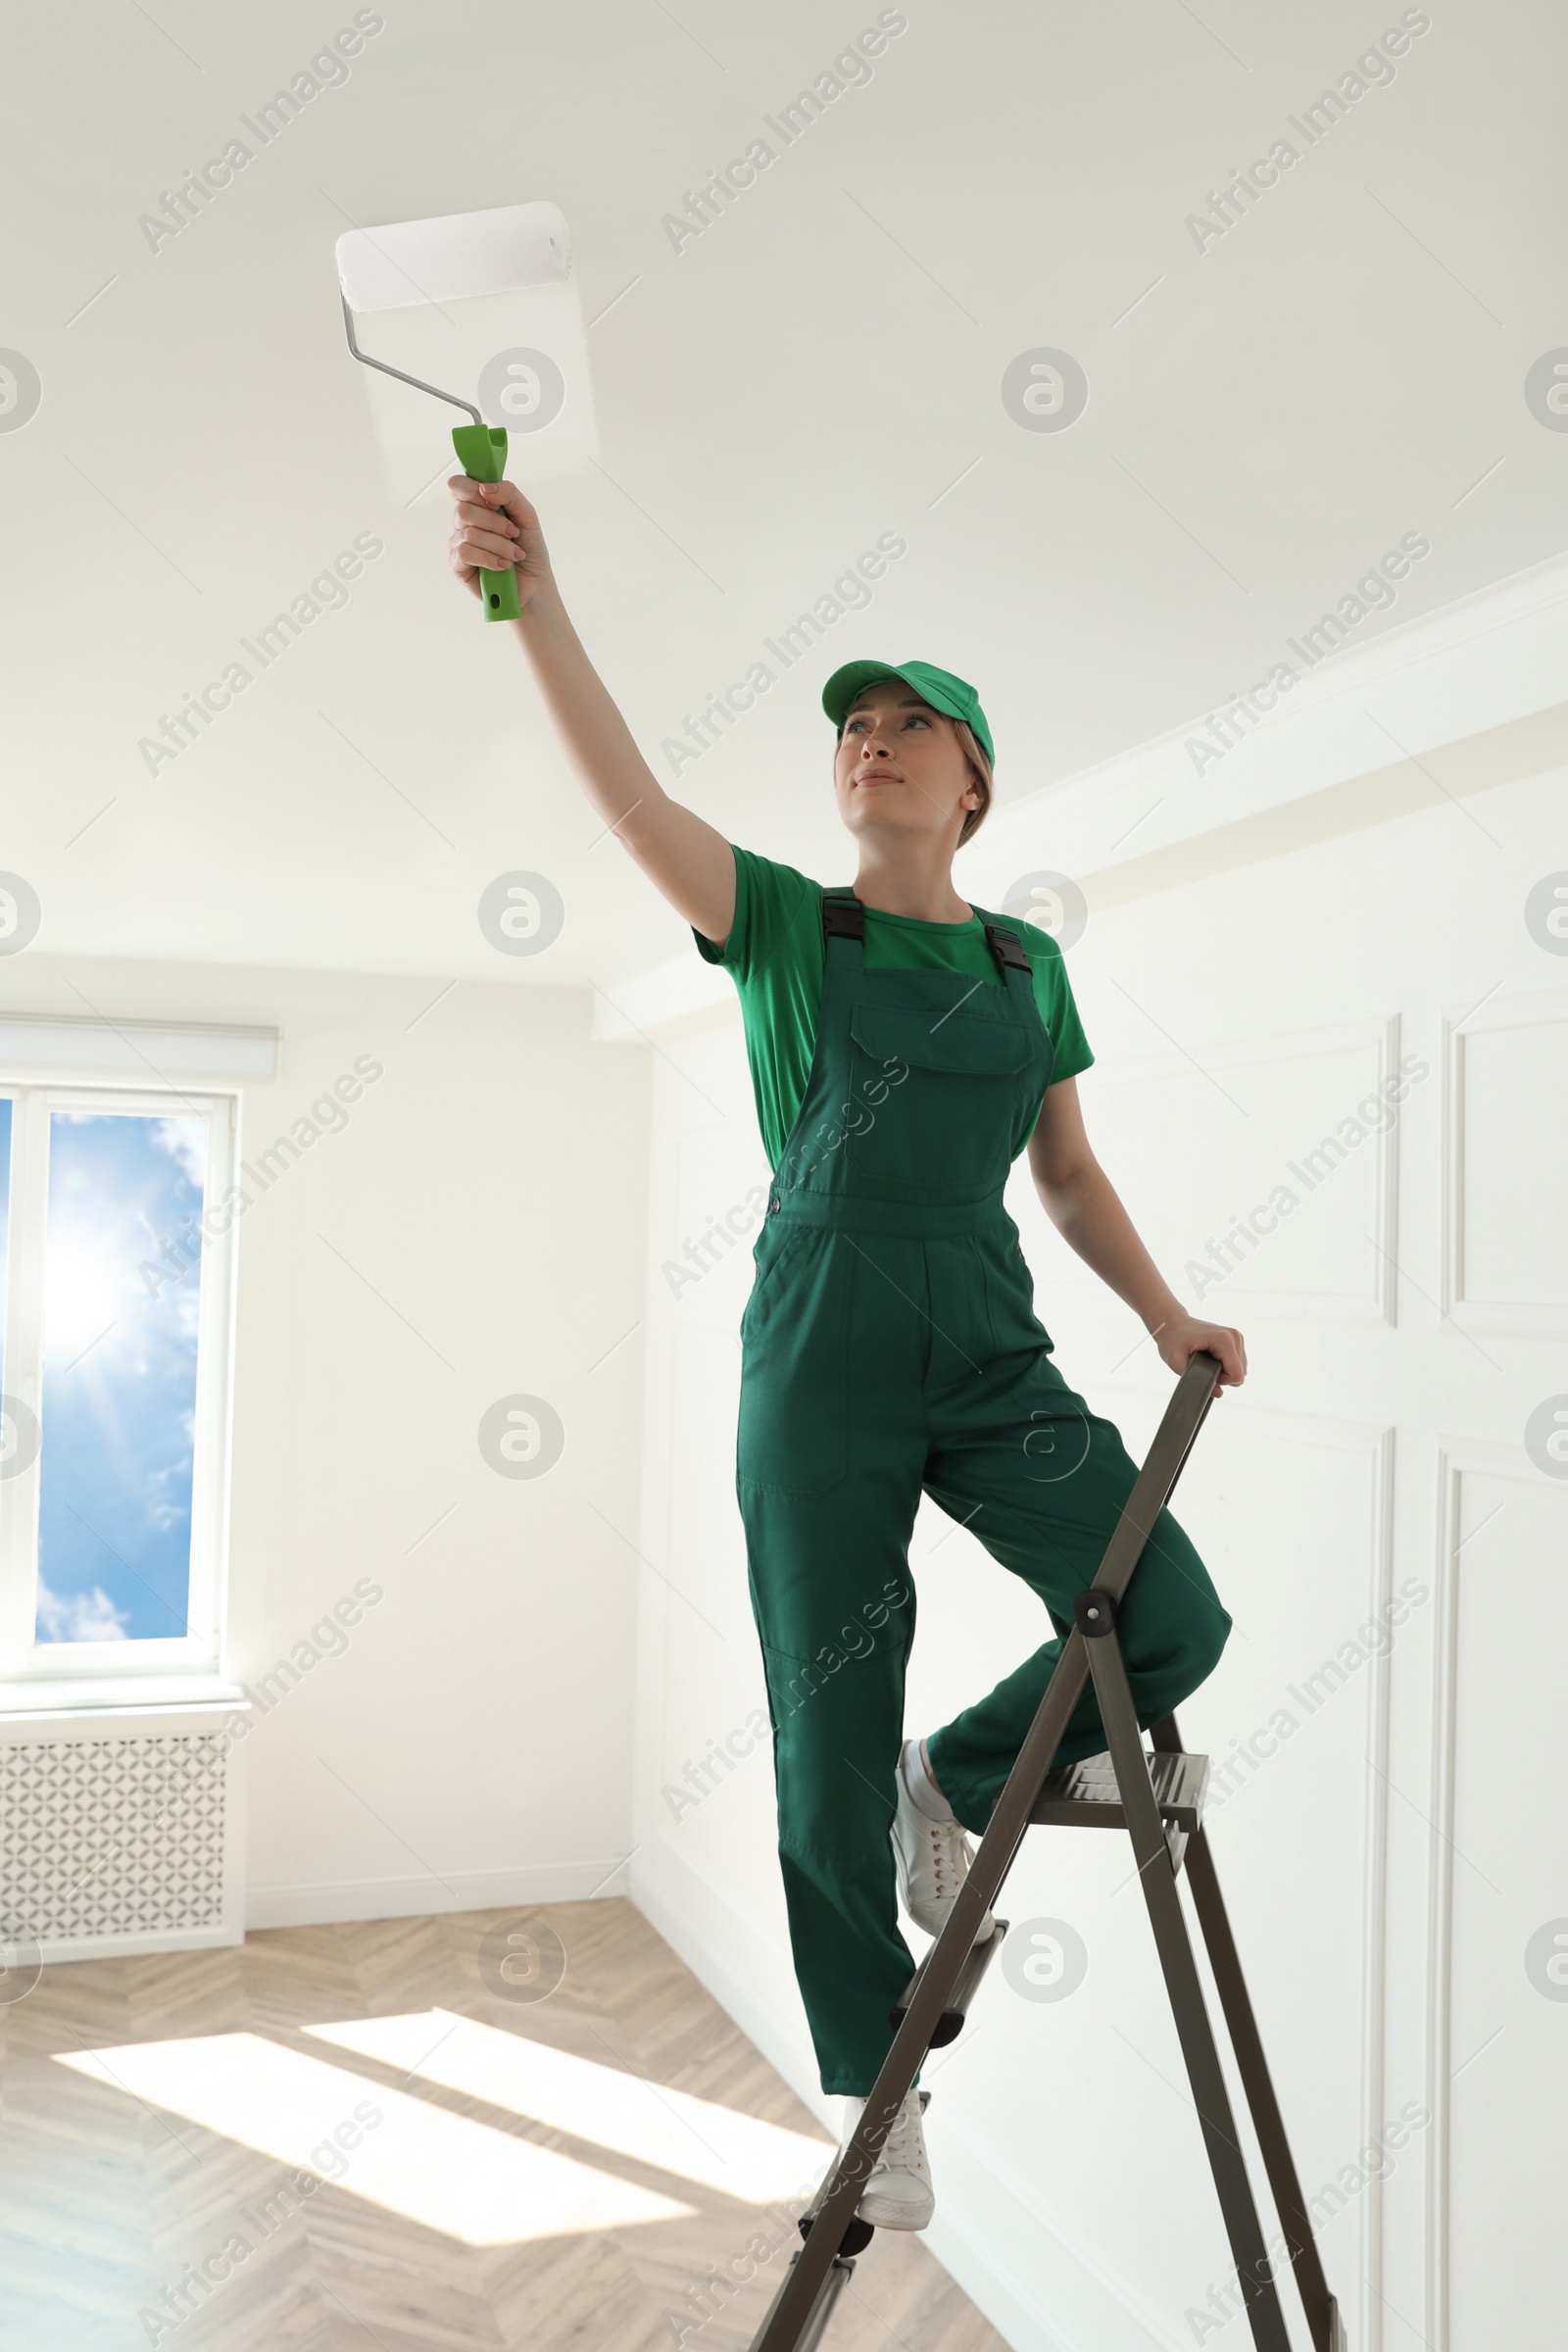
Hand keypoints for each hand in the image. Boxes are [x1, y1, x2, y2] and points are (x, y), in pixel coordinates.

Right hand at [447, 475, 553, 612]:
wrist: (534, 582)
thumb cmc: (528, 547)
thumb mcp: (526, 514)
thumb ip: (509, 493)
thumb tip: (484, 488)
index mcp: (477, 505)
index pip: (459, 485)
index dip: (472, 490)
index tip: (493, 503)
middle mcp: (463, 522)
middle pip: (464, 510)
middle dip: (495, 523)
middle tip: (513, 534)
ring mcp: (458, 543)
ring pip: (469, 533)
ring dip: (499, 545)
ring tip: (514, 555)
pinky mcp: (457, 565)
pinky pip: (465, 552)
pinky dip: (489, 558)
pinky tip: (502, 565)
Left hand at [1153, 1314, 1245, 1394]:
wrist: (1172, 1323)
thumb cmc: (1172, 1340)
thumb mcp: (1175, 1361)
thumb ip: (1195, 1380)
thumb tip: (1219, 1393)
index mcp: (1224, 1339)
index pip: (1237, 1374)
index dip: (1221, 1381)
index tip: (1205, 1373)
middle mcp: (1234, 1336)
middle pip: (1240, 1372)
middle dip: (1223, 1377)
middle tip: (1203, 1367)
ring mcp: (1236, 1337)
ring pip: (1240, 1369)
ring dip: (1224, 1371)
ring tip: (1205, 1362)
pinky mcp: (1235, 1340)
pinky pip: (1237, 1363)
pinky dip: (1225, 1366)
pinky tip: (1210, 1359)